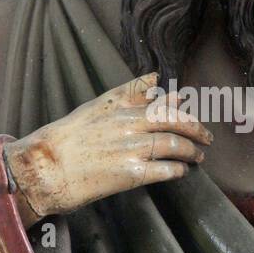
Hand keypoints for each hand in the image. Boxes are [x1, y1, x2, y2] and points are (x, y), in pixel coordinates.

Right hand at [5, 72, 211, 221]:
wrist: (47, 166)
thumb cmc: (67, 137)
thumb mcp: (97, 106)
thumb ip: (128, 93)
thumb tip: (156, 78)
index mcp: (122, 107)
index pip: (164, 103)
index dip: (184, 110)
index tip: (191, 113)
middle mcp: (130, 125)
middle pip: (176, 123)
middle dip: (196, 130)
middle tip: (206, 139)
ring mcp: (132, 149)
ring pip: (175, 145)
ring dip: (192, 152)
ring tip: (197, 157)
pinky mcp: (131, 174)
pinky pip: (165, 170)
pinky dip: (178, 170)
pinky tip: (181, 172)